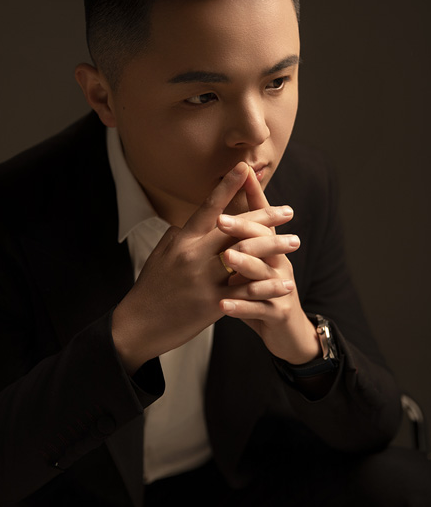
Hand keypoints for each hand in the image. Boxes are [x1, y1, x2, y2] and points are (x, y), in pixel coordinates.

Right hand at [111, 163, 293, 373]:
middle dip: (265, 218)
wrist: (137, 324)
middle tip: (288, 210)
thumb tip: (195, 219)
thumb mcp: (161, 254)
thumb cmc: (151, 287)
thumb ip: (181, 235)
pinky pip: (246, 292)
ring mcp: (204, 279)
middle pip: (235, 229)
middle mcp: (194, 254)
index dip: (228, 186)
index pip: (209, 207)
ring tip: (294, 242)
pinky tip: (286, 283)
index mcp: (182, 239)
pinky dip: (267, 287)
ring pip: (246, 258)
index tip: (245, 168)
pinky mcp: (211, 304)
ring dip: (274, 248)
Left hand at [217, 169, 320, 364]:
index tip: (239, 174)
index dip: (252, 195)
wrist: (288, 332)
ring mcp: (280, 287)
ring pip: (263, 272)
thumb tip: (217, 211)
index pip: (261, 216)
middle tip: (221, 220)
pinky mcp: (278, 313)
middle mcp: (278, 262)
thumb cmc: (261, 293)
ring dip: (244, 264)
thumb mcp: (251, 264)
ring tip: (226, 258)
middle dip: (243, 227)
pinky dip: (240, 308)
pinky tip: (222, 306)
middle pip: (263, 239)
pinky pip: (258, 308)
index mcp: (269, 248)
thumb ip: (238, 240)